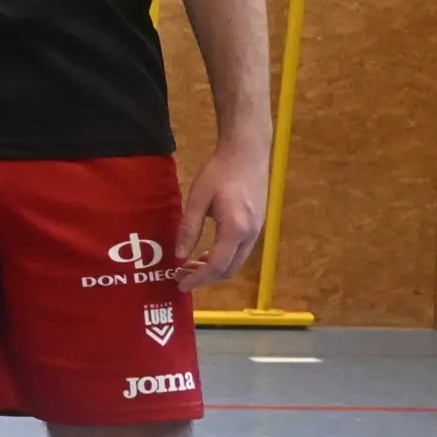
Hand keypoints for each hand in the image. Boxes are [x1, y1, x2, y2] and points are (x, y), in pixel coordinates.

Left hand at [177, 133, 268, 287]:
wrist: (248, 152)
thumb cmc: (221, 171)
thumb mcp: (198, 198)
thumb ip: (189, 228)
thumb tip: (179, 255)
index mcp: (235, 229)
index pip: (217, 266)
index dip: (198, 279)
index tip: (180, 284)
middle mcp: (250, 234)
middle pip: (229, 270)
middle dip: (205, 278)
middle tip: (181, 276)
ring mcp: (257, 230)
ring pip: (236, 263)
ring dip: (214, 269)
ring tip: (189, 265)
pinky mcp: (257, 225)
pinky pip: (240, 252)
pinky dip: (223, 258)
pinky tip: (206, 252)